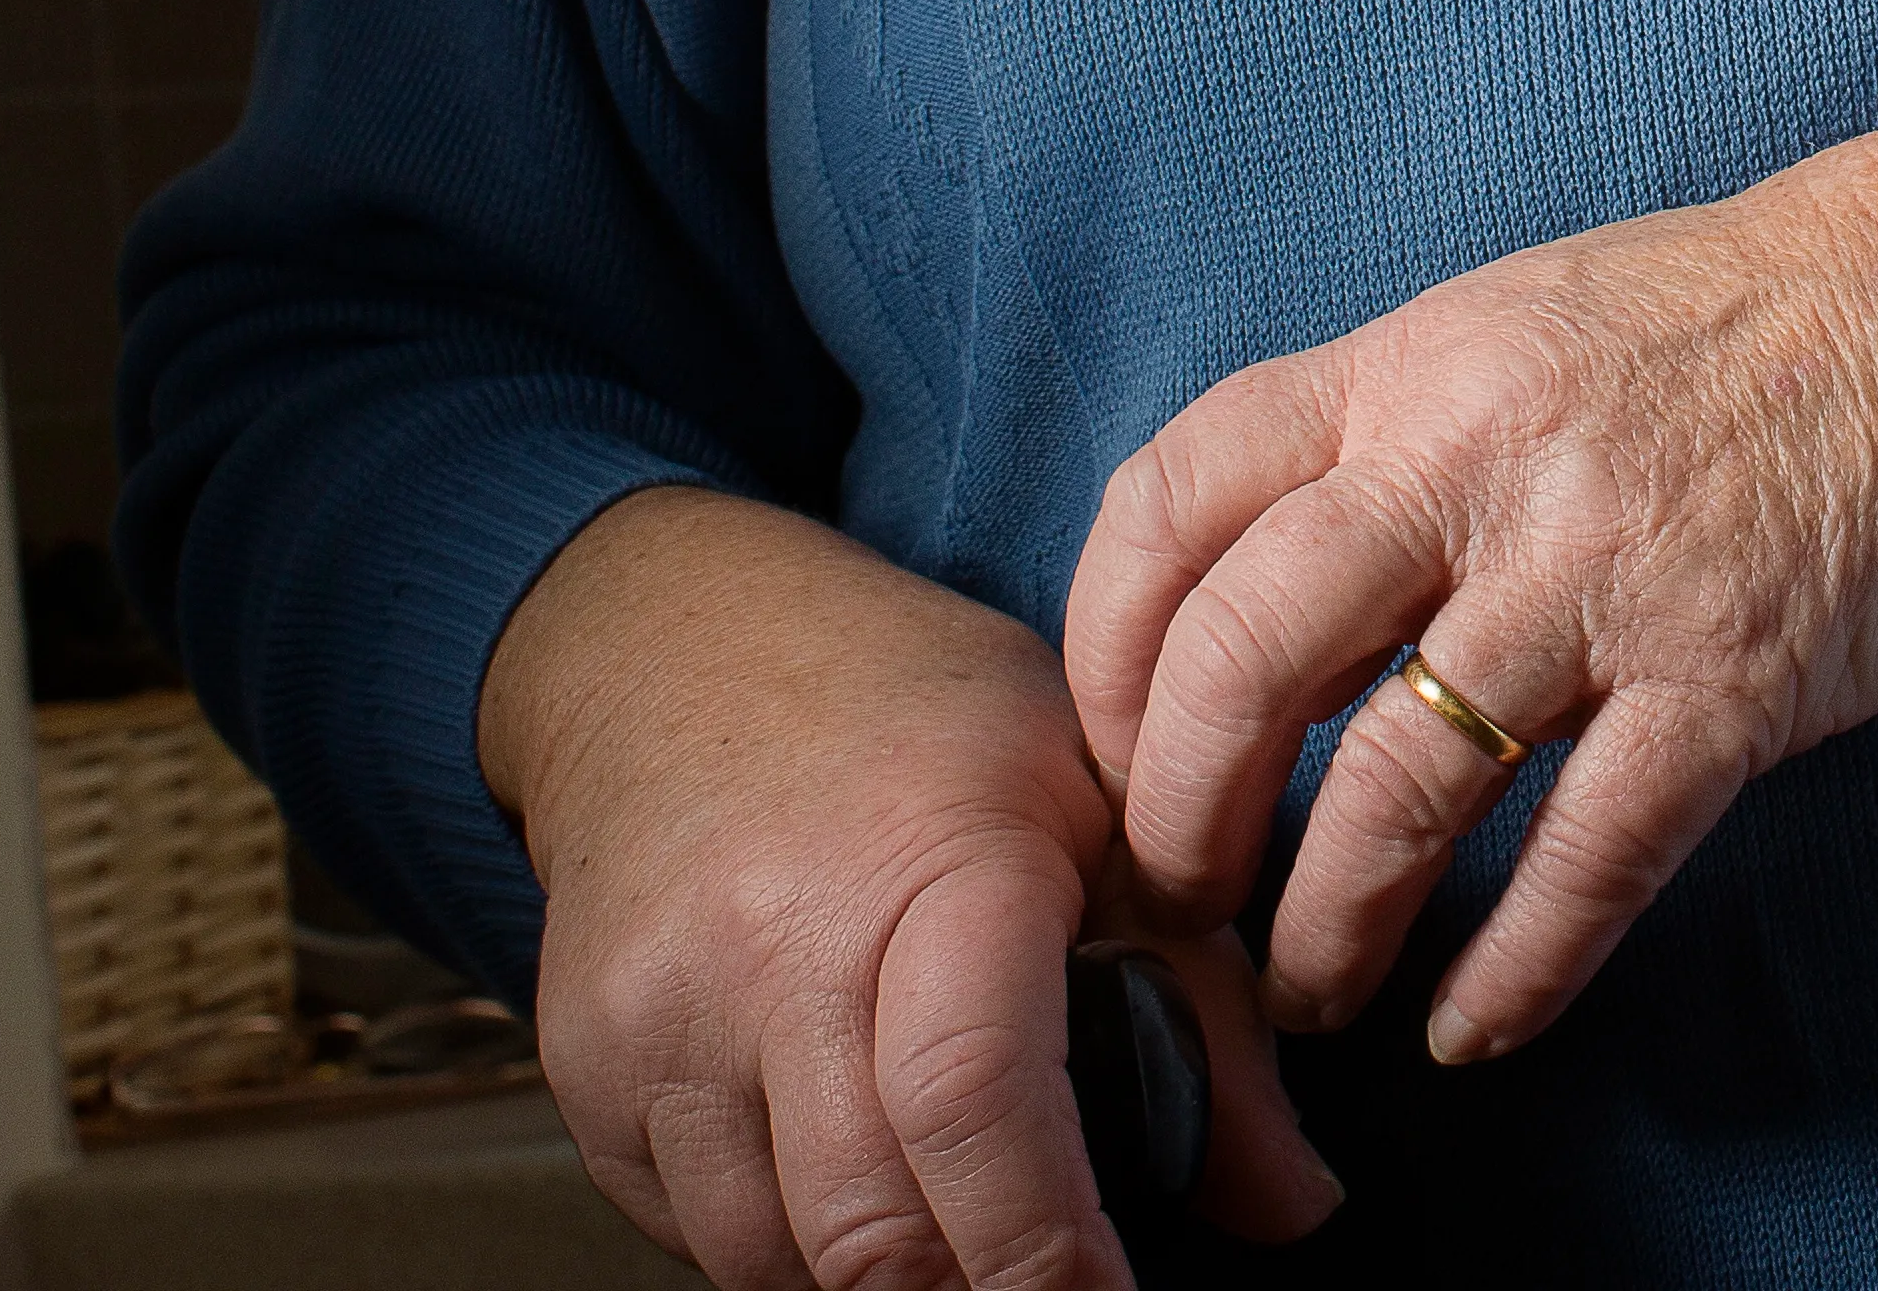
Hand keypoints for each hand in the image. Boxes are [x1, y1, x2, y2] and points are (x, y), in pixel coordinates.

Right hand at [477, 487, 1342, 1290]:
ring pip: (777, 1257)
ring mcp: (657, 1014)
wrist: (672, 650)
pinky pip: (696, 1233)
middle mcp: (770, 943)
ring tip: (949, 1207)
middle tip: (1046, 1280)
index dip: (1043, 1247)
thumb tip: (1290, 1200)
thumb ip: (1208, 1012)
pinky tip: (844, 1164)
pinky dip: (785, 1240)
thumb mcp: (1101, 808)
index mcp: (928, 862)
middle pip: (867, 1225)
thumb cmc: (909, 717)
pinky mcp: (587, 1071)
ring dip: (880, 1276)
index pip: (972, 1101)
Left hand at [1062, 142, 1877, 1071]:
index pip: (1171, 502)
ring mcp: (1606, 575)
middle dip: (1182, 819)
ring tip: (1311, 992)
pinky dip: (1511, 968)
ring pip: (1399, 792)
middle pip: (1243, 662)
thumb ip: (1380, 449)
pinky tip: (1473, 1022)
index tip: (1107, 748)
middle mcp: (1481, 463)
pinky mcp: (1730, 677)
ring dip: (1329, 927)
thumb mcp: (1512, 330)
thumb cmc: (1725, 325)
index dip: (1102, 652)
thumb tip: (1242, 622)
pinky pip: (1585, 860)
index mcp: (1408, 366)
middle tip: (1184, 901)